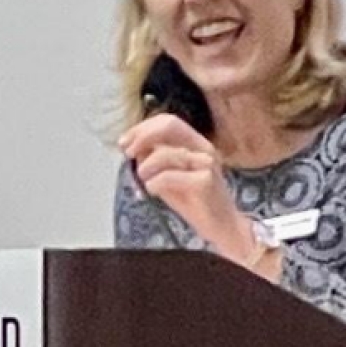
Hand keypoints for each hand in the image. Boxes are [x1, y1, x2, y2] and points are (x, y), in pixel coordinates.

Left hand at [119, 113, 254, 261]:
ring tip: (144, 181)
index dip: (143, 128)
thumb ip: (154, 159)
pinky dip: (154, 183)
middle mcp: (204, 148)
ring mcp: (206, 163)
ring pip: (164, 154)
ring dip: (145, 168)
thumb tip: (133, 148)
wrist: (221, 225)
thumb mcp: (169, 175)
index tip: (124, 142)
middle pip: (169, 126)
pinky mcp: (205, 181)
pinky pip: (168, 176)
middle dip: (142, 137)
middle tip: (128, 153)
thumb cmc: (194, 201)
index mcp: (196, 143)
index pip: (168, 121)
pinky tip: (153, 191)